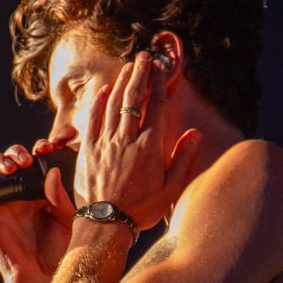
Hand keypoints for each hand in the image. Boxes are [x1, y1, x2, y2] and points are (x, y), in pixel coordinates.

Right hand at [0, 132, 76, 282]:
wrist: (42, 276)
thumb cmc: (59, 251)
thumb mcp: (67, 218)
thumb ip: (60, 195)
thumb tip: (51, 171)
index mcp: (44, 191)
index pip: (40, 161)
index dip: (43, 147)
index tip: (51, 144)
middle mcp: (24, 192)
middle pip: (15, 159)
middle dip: (19, 152)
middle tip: (27, 159)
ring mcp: (5, 201)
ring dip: (1, 159)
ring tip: (12, 166)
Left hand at [75, 52, 199, 230]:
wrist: (106, 225)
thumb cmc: (141, 210)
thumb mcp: (170, 189)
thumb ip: (183, 159)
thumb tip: (194, 134)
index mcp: (149, 147)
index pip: (156, 106)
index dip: (159, 83)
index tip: (161, 68)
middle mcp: (126, 140)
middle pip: (133, 98)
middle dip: (140, 73)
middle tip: (144, 57)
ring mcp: (105, 143)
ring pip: (113, 104)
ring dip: (121, 82)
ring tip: (128, 67)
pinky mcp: (88, 150)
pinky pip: (93, 119)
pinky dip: (98, 102)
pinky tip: (104, 91)